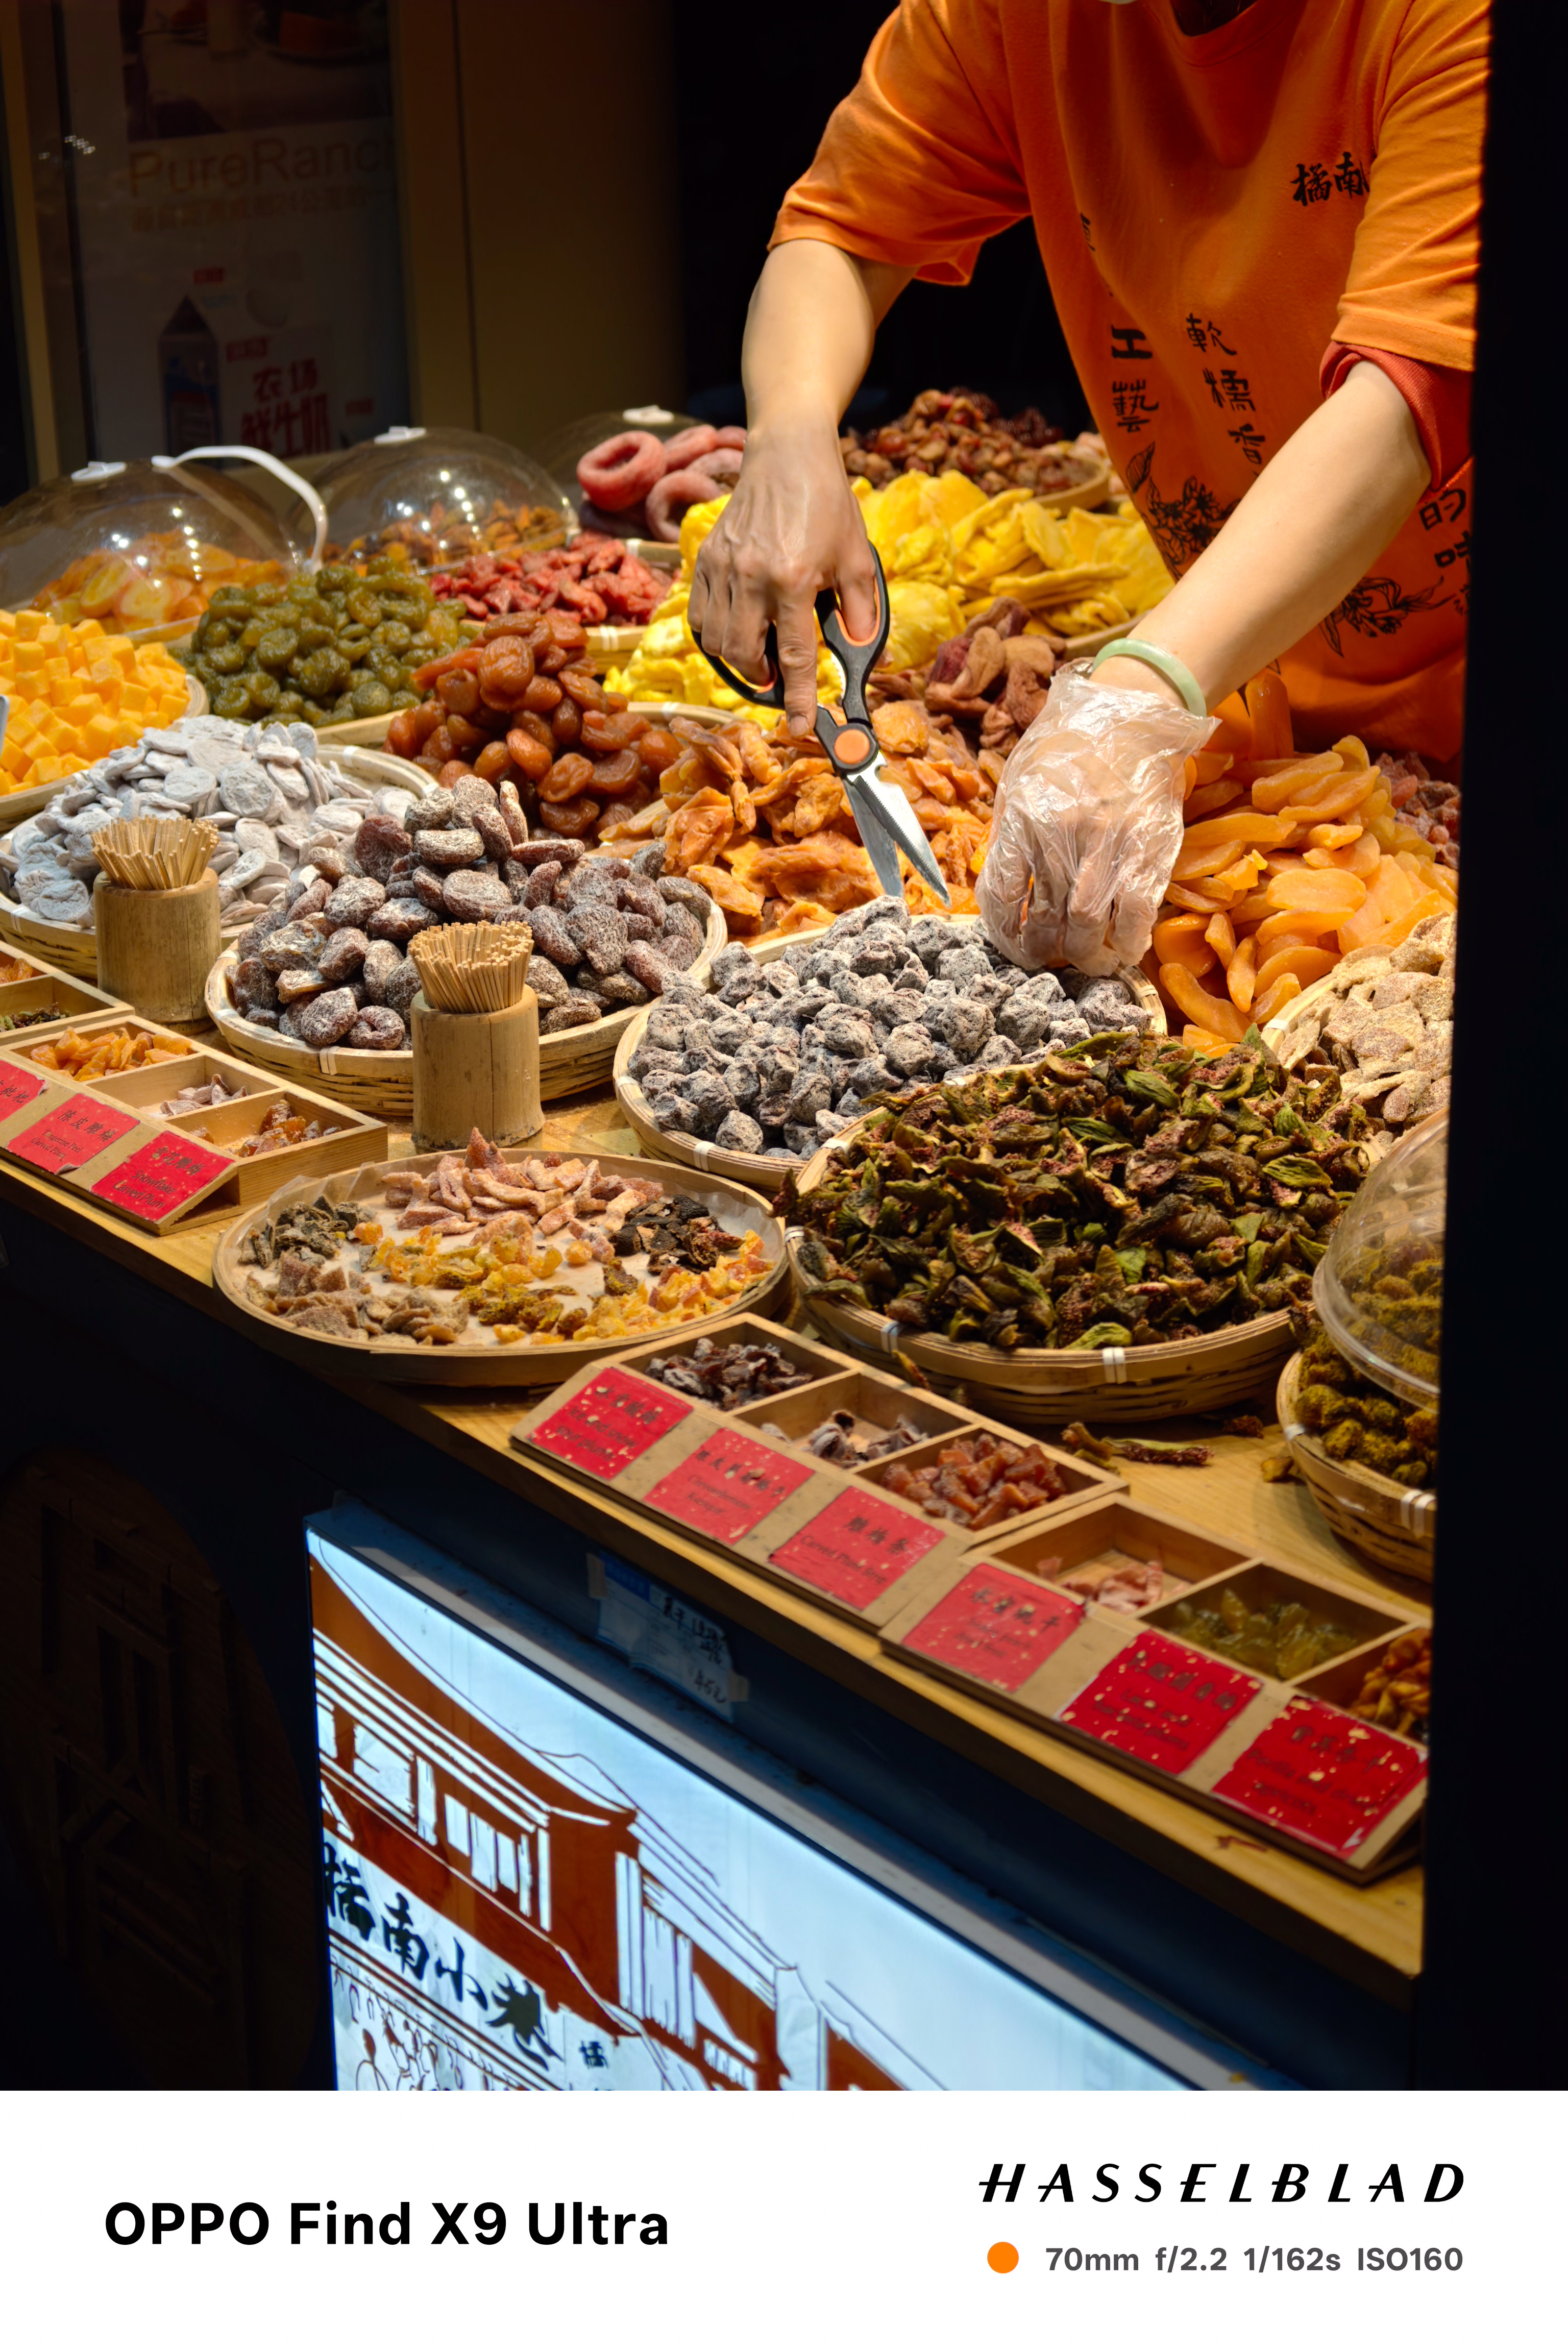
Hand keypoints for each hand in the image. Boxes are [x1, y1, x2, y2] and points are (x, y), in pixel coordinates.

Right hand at [688, 416, 879, 735]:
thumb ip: (862, 609)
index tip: (799, 728)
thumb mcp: (857, 557)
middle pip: (746, 656)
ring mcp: (723, 567)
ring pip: (716, 641)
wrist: (787, 452)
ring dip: (737, 660)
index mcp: (793, 579)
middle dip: (762, 680)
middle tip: (777, 680)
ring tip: (758, 656)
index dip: (798, 699)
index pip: (794, 656)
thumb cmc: (827, 502)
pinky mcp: (706, 557)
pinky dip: (714, 634)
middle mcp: (751, 576)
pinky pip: (699, 615)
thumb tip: (864, 651)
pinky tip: (735, 630)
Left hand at [976, 665, 1214, 974]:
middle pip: (1046, 922)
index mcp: (1023, 817)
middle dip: (1043, 952)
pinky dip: (1129, 942)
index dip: (1005, 933)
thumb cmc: (1068, 747)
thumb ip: (1011, 836)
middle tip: (1046, 958)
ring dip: (1084, 956)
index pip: (1003, 896)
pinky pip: (1136, 912)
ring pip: (1088, 926)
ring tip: (1084, 961)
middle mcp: (1063, 834)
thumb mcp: (1019, 783)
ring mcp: (1109, 842)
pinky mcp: (1150, 846)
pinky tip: (1123, 950)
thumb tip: (1004, 893)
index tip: (1012, 943)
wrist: (1129, 711)